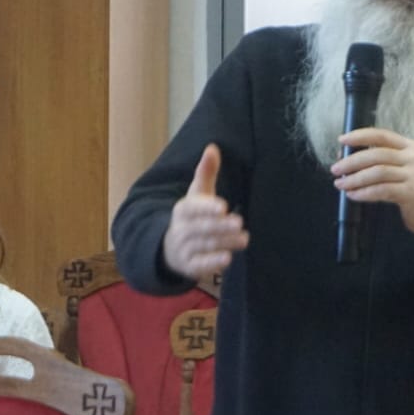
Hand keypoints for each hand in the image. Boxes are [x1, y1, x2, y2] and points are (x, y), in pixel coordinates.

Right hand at [161, 144, 249, 279]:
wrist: (169, 249)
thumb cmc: (192, 216)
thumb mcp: (196, 194)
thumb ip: (206, 173)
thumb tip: (212, 147)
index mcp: (182, 210)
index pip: (193, 208)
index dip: (207, 208)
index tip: (224, 206)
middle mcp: (180, 230)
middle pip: (201, 228)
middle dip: (220, 226)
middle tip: (239, 222)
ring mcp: (183, 249)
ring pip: (204, 245)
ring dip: (224, 242)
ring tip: (244, 238)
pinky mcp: (189, 267)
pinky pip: (200, 265)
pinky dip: (212, 263)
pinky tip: (228, 258)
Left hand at [331, 128, 413, 245]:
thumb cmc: (413, 191)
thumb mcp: (401, 170)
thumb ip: (380, 162)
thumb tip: (346, 158)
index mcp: (410, 146)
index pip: (382, 135)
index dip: (360, 136)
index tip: (342, 140)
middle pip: (376, 154)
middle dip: (351, 161)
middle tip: (335, 169)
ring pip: (377, 172)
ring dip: (354, 179)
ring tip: (340, 185)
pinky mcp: (412, 192)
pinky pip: (382, 190)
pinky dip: (364, 193)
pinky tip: (353, 195)